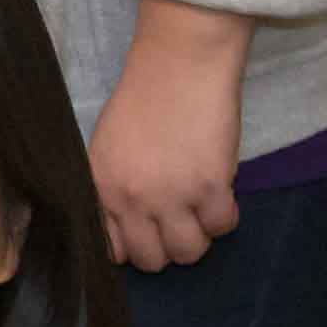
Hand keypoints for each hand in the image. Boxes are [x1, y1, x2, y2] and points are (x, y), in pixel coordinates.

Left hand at [89, 11, 250, 271]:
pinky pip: (222, 227)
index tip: (148, 233)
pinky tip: (220, 193)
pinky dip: (224, 216)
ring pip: (189, 252)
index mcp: (101, 189)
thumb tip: (129, 226)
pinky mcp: (210, 188)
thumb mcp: (108, 149)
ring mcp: (172, 197)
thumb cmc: (143, 99)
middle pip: (153, 260)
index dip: (134, 245)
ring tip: (200, 208)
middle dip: (167, 246)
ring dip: (198, 235)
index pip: (113, 251)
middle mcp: (132, 200)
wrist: (178, 66)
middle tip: (179, 220)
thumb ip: (113, 189)